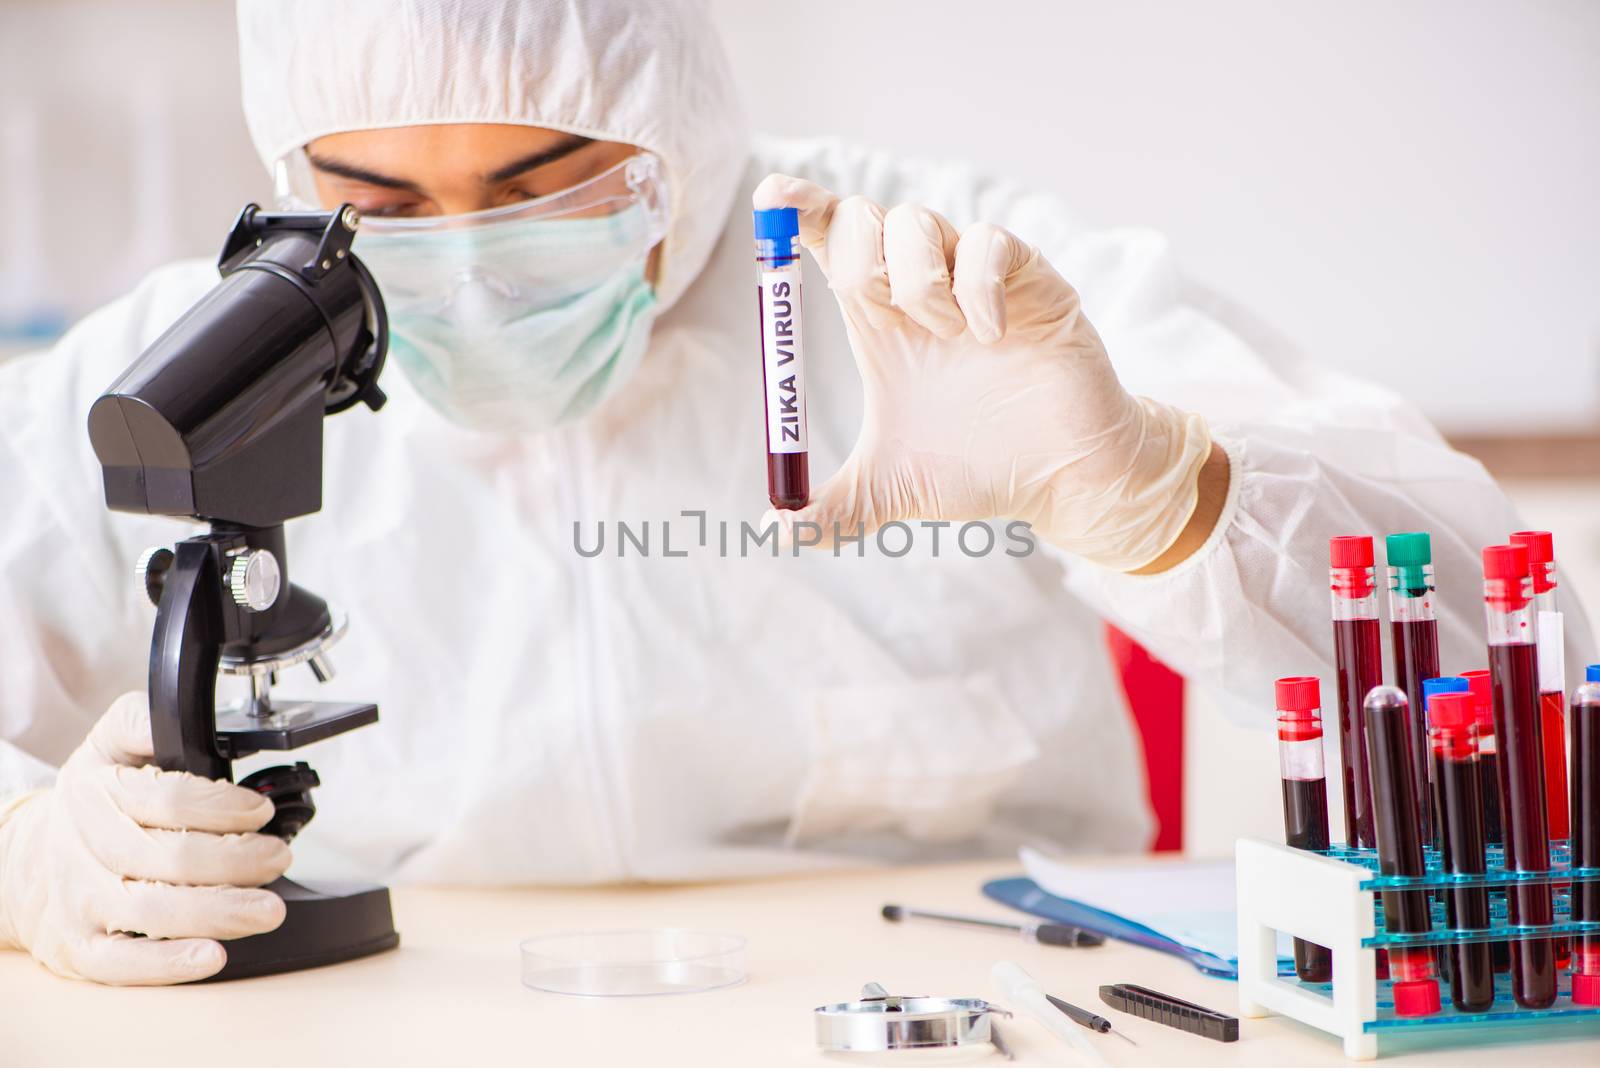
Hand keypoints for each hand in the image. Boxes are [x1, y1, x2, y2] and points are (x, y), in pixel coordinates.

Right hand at [0, 693, 289, 983]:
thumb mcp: (109, 745)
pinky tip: (214, 956)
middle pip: (170, 860)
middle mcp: (86, 849)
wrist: (25, 861)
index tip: (261, 812)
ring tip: (268, 909)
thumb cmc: (92, 801)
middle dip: (237, 861)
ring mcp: (82, 901)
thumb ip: (144, 721)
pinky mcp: (81, 948)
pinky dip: (170, 964)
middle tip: (278, 857)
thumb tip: (178, 711)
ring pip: (153, 912)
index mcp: (97, 793)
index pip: (169, 800)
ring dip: (220, 912)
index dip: (224, 808)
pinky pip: (124, 963)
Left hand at [751, 175, 1211, 571]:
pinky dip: (976, 287)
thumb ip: (830, 512)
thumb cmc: (977, 471)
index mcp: (877, 320)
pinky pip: (988, 244)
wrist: (1060, 481)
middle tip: (880, 314)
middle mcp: (920, 286)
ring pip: (917, 222)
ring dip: (915, 282)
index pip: (827, 242)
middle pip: (862, 217)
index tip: (771, 200)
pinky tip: (991, 336)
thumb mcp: (887, 493)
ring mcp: (974, 277)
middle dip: (855, 255)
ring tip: (946, 338)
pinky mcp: (1029, 277)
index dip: (797, 212)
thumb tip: (775, 530)